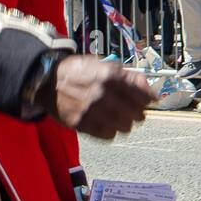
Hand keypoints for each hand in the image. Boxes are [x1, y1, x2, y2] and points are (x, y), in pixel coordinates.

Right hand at [38, 56, 152, 138]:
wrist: (49, 80)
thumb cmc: (79, 71)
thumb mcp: (105, 65)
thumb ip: (130, 76)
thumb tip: (151, 92)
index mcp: (111, 76)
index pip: (143, 97)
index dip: (147, 100)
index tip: (146, 101)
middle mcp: (103, 94)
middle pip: (136, 115)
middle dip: (137, 113)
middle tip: (132, 110)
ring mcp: (92, 111)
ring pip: (124, 127)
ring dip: (125, 123)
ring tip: (118, 116)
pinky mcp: (82, 124)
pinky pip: (108, 135)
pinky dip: (111, 131)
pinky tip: (106, 123)